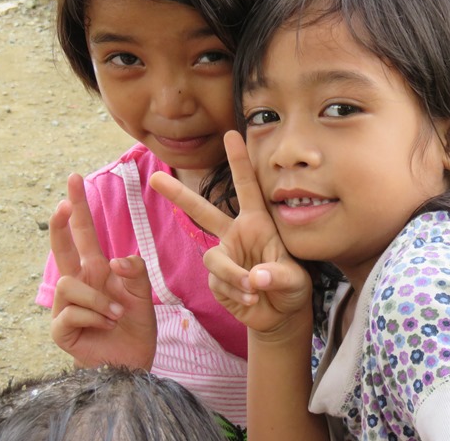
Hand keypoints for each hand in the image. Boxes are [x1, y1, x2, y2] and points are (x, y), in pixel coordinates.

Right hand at [50, 174, 156, 368]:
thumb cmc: (135, 324)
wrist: (134, 359)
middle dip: (60, 223)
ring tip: (117, 313)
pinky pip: (72, 310)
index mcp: (96, 270)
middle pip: (62, 248)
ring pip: (70, 284)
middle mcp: (78, 284)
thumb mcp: (144, 293)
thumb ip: (135, 271)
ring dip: (98, 298)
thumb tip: (114, 260)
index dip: (79, 209)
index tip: (75, 180)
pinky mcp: (60, 328)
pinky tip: (106, 324)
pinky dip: (95, 316)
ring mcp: (65, 306)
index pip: (84, 234)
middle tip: (63, 202)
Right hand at [150, 130, 312, 338]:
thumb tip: (255, 278)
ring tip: (254, 291)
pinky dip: (235, 294)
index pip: (248, 188)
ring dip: (233, 276)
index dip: (240, 161)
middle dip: (179, 195)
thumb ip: (278, 276)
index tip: (233, 133)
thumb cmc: (292, 287)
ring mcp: (224, 256)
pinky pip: (218, 283)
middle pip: (203, 211)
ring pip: (214, 259)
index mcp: (258, 223)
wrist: (281, 315)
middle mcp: (236, 234)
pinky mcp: (216, 280)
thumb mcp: (295, 280)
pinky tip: (251, 301)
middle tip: (154, 177)